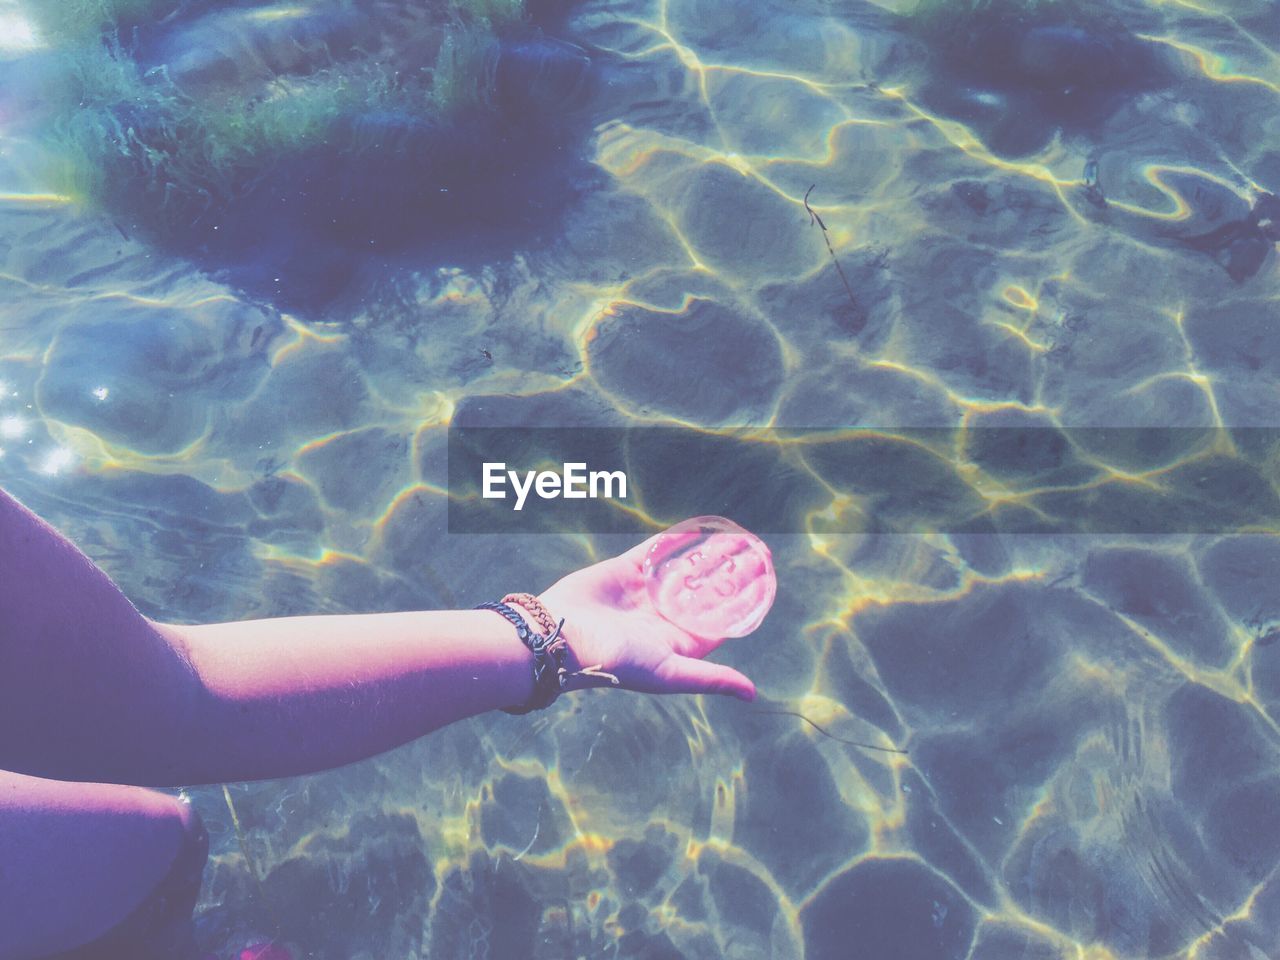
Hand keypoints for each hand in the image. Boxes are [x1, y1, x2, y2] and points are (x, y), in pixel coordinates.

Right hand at [538, 531, 757, 700]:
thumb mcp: (671, 672)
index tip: (765, 580)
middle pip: (705, 591)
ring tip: (737, 537)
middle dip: (731, 573)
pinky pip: (654, 550)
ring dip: (709, 555)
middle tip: (758, 552)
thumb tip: (753, 695)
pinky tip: (698, 528)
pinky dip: (675, 540)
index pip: (719, 620)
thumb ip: (710, 678)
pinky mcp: (624, 570)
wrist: (563, 637)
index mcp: (677, 642)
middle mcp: (662, 616)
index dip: (742, 602)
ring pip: (683, 568)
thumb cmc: (618, 662)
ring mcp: (643, 592)